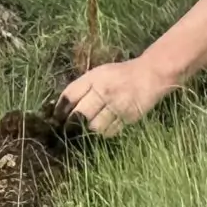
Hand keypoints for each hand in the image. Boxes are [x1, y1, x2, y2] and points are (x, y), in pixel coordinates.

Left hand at [59, 56, 176, 137]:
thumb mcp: (100, 74)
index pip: (70, 95)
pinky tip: (104, 127)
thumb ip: (83, 87)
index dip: (60, 109)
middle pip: (79, 114)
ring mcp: (116, 105)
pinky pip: (109, 131)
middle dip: (72, 124)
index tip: (56, 118)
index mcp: (94, 77)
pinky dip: (104, 132)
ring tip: (88, 128)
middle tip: (69, 129)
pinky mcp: (127, 117)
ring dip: (89, 130)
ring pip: (94, 127)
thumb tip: (62, 106)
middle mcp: (103, 90)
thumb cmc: (120, 74)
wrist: (150, 74)